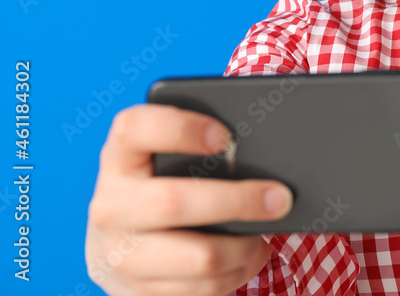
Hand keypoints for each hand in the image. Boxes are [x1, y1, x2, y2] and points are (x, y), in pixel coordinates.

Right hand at [85, 103, 294, 295]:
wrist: (116, 246)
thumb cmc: (160, 187)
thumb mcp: (163, 162)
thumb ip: (197, 153)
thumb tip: (262, 163)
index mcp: (119, 158)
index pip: (136, 129)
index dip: (180, 129)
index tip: (224, 137)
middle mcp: (110, 205)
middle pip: (174, 202)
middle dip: (238, 201)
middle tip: (279, 198)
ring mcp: (120, 253)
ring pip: (200, 256)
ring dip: (244, 247)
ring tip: (264, 234)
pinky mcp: (137, 290)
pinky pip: (202, 287)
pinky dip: (237, 272)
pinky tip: (249, 256)